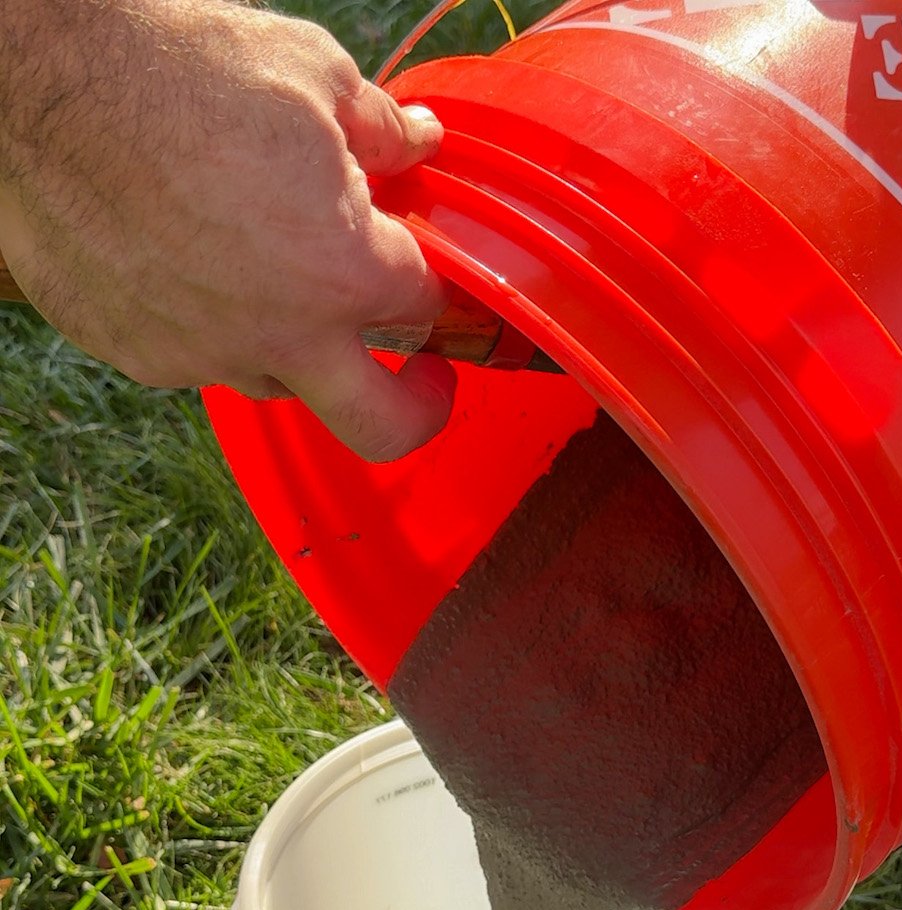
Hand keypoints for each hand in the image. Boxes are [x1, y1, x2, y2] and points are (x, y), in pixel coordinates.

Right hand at [0, 0, 455, 460]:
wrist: (42, 80)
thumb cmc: (179, 68)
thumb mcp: (311, 73)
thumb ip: (380, 129)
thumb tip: (418, 144)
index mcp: (340, 274)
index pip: (424, 306)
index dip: (435, 281)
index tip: (426, 272)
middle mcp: (279, 337)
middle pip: (379, 426)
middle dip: (417, 411)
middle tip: (422, 381)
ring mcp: (203, 356)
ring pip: (279, 382)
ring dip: (298, 346)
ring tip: (271, 271)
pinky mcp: (138, 354)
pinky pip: (200, 358)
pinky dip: (213, 322)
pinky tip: (188, 258)